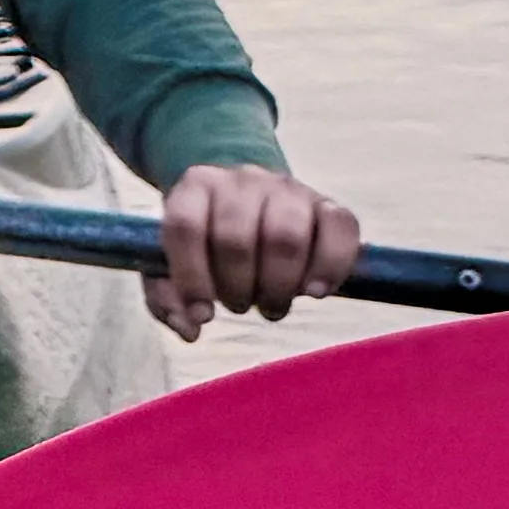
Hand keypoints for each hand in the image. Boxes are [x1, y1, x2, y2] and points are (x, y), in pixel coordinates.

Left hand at [153, 164, 360, 340]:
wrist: (251, 200)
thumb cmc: (210, 242)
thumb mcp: (175, 263)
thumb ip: (168, 298)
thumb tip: (191, 328)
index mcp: (195, 187)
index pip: (185, 226)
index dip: (192, 277)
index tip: (202, 314)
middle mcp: (241, 180)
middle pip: (236, 238)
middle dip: (237, 288)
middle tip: (241, 305)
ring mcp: (287, 188)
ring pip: (286, 237)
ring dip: (279, 285)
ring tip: (272, 304)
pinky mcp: (327, 203)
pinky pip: (340, 227)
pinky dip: (330, 266)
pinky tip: (315, 291)